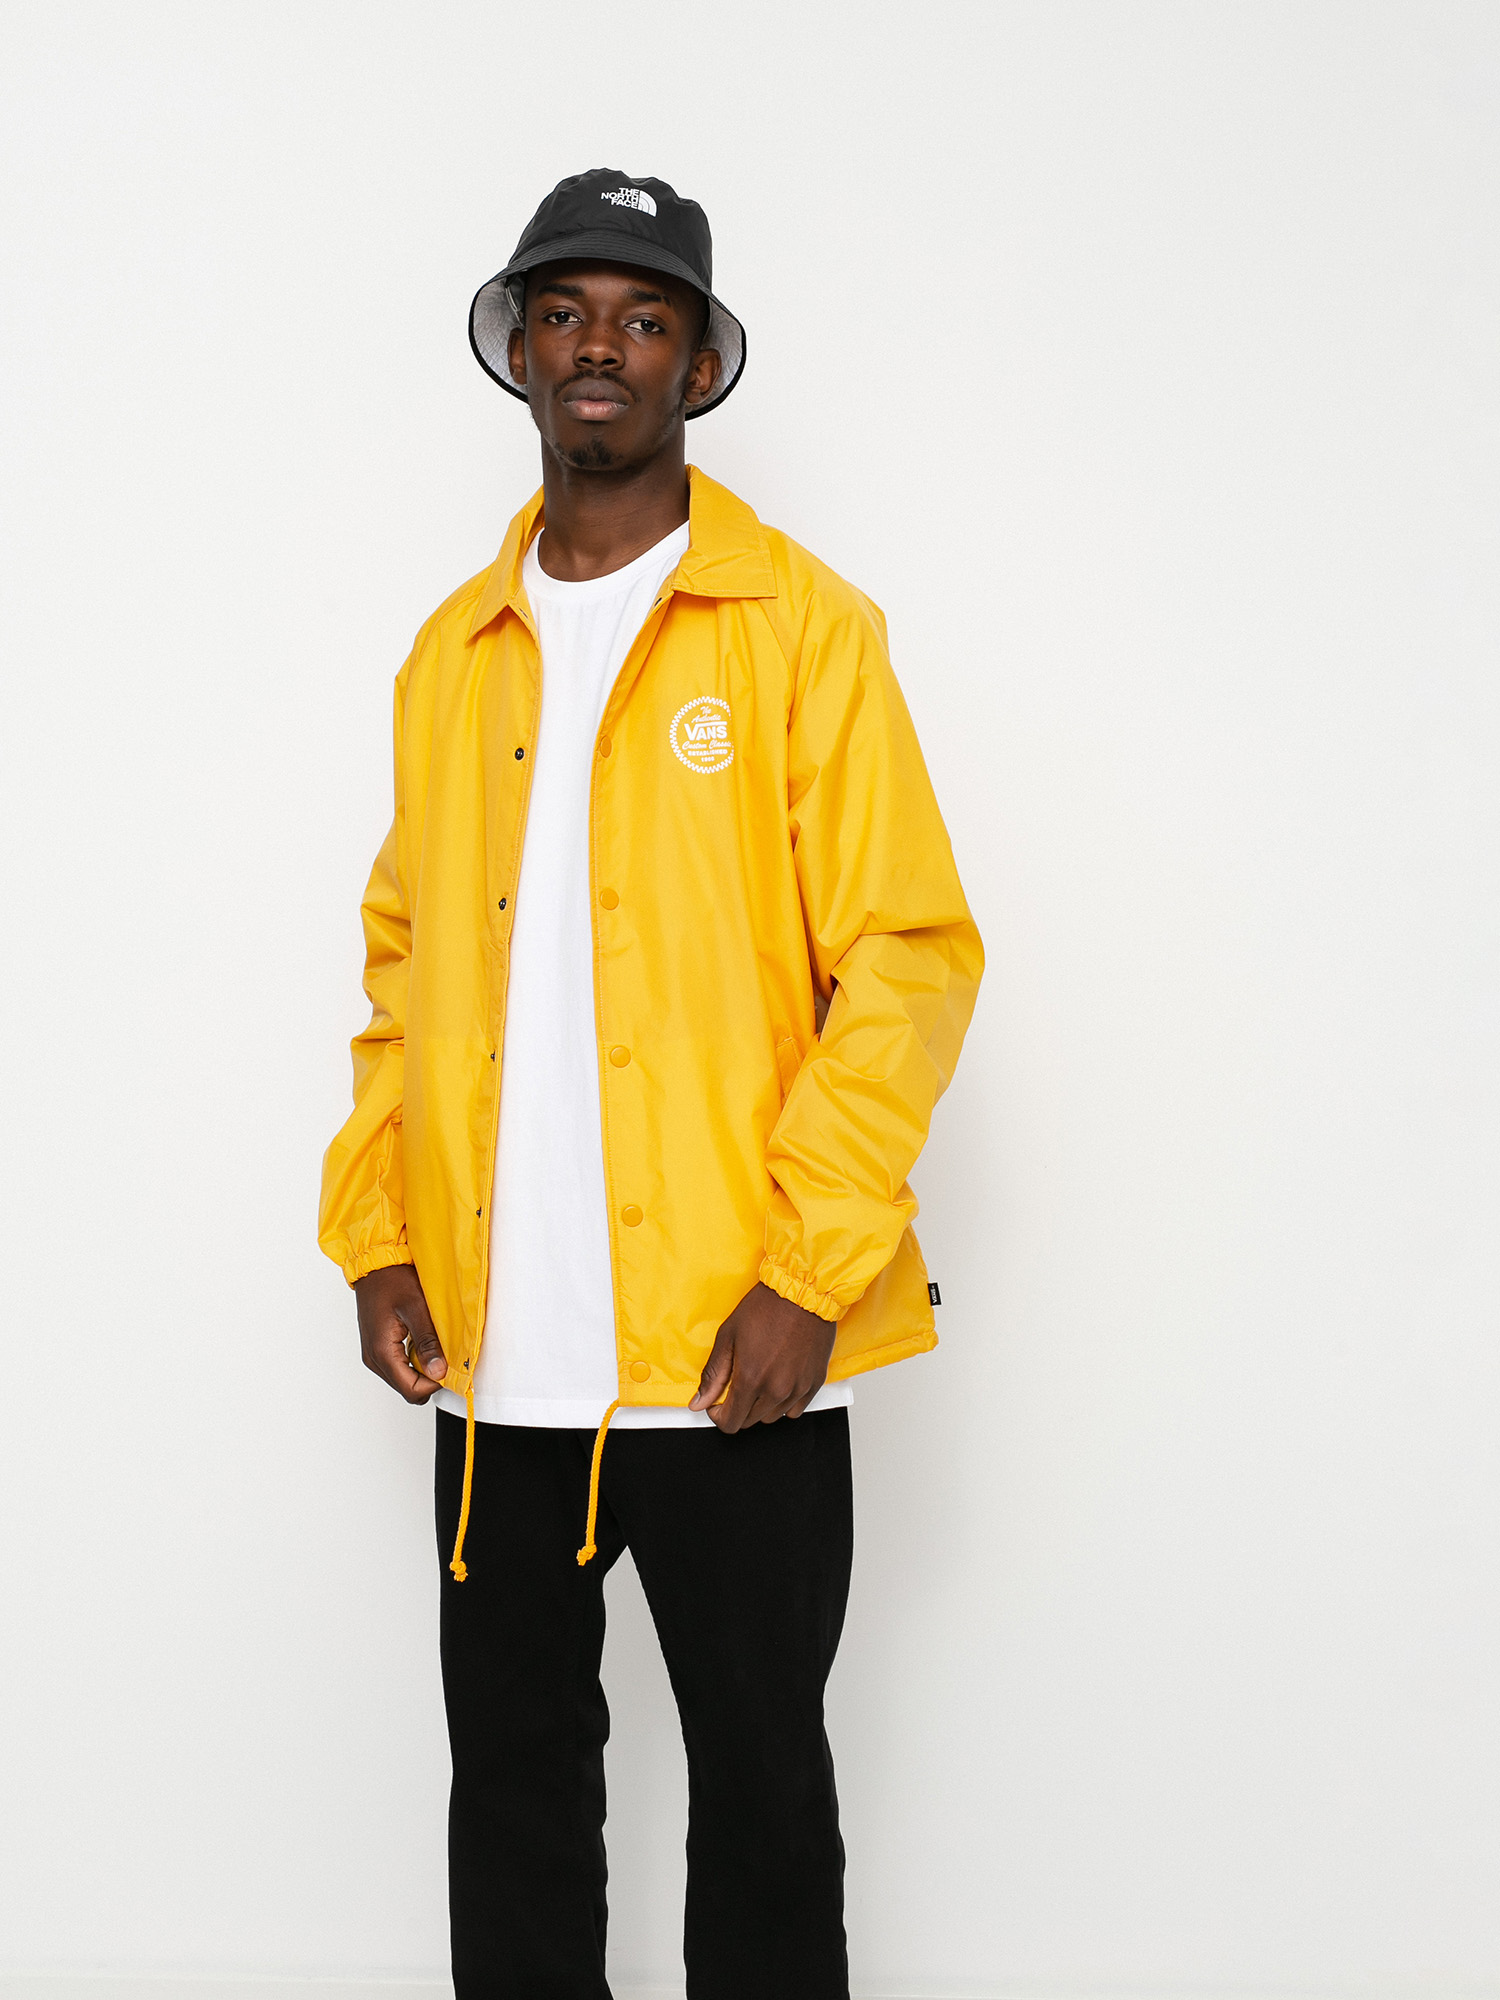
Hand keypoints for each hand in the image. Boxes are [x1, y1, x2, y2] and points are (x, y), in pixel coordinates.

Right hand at [354, 1263, 447, 1402]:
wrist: (374, 1264)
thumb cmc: (392, 1280)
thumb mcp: (416, 1308)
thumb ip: (427, 1342)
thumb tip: (439, 1371)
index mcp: (382, 1352)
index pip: (412, 1390)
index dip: (434, 1384)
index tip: (451, 1368)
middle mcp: (374, 1359)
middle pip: (407, 1389)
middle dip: (429, 1379)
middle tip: (446, 1357)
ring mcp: (373, 1355)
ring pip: (403, 1379)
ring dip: (422, 1370)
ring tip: (434, 1346)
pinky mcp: (376, 1348)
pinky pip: (398, 1367)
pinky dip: (413, 1361)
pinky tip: (422, 1342)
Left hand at [689, 1281, 836, 1432]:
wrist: (802, 1292)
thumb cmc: (766, 1308)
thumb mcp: (728, 1336)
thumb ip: (713, 1374)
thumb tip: (699, 1402)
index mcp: (751, 1379)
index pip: (730, 1422)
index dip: (718, 1415)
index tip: (718, 1403)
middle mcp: (776, 1390)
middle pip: (749, 1421)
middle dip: (738, 1407)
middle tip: (739, 1382)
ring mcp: (797, 1389)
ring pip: (772, 1417)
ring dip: (761, 1405)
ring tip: (761, 1377)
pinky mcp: (814, 1383)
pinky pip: (795, 1410)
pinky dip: (784, 1402)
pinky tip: (779, 1381)